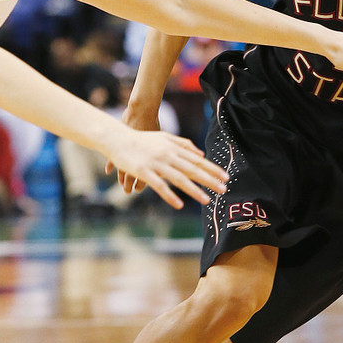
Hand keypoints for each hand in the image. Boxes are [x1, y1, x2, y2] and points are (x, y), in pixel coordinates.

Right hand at [103, 124, 226, 208]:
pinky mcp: (143, 171)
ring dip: (194, 190)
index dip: (212, 169)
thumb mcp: (164, 137)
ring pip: (179, 179)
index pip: (198, 160)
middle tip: (224, 189)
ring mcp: (156, 163)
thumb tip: (201, 155)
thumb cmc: (141, 139)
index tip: (226, 177)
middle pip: (193, 170)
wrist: (117, 138)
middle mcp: (168, 155)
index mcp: (174, 148)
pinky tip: (179, 205)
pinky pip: (159, 186)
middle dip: (210, 180)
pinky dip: (170, 195)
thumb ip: (183, 144)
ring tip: (207, 200)